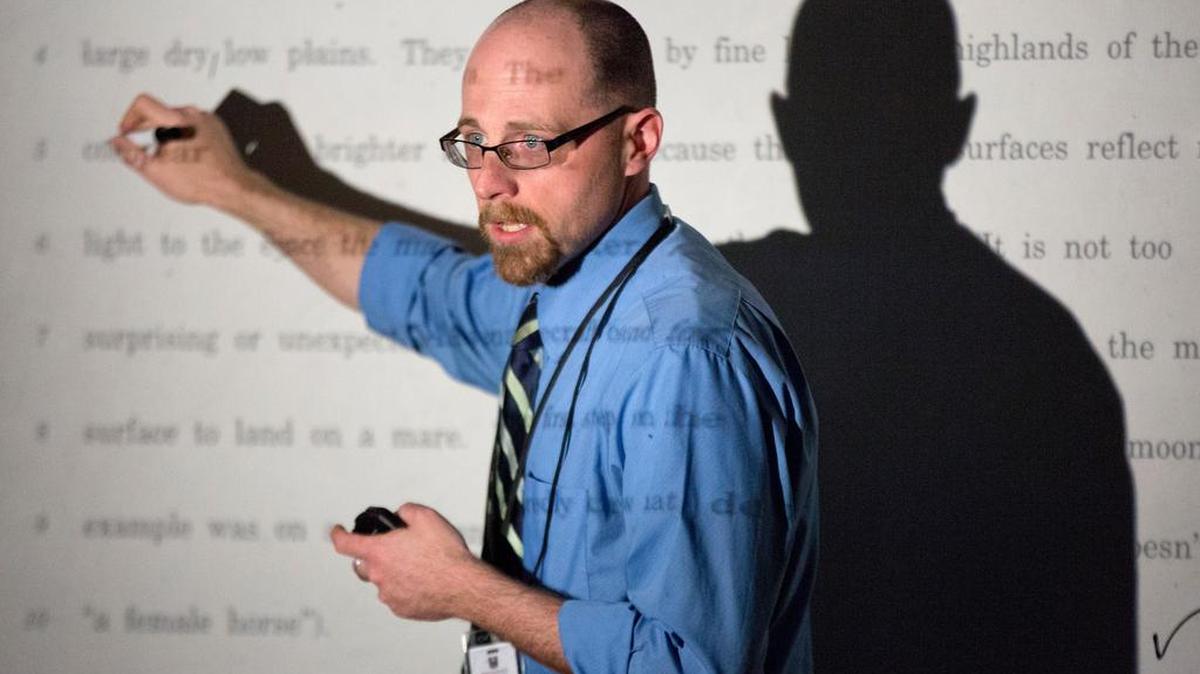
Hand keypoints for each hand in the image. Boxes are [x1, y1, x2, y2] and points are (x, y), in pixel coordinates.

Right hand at [109, 93, 257, 208]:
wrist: (232, 187)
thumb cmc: (201, 181)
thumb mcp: (156, 171)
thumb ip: (131, 154)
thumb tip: (117, 142)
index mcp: (176, 122)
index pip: (143, 103)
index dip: (129, 117)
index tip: (127, 131)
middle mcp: (193, 116)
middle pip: (159, 111)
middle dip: (144, 128)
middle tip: (141, 146)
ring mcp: (207, 120)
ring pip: (176, 118)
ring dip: (165, 132)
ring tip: (166, 154)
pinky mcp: (216, 127)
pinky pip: (192, 124)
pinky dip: (183, 134)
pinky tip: (184, 153)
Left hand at [330, 503, 480, 620]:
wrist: (463, 586)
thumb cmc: (446, 555)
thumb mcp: (427, 517)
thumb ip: (406, 510)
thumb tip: (401, 514)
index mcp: (379, 552)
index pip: (344, 543)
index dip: (338, 534)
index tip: (338, 532)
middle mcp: (379, 575)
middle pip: (362, 564)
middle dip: (373, 556)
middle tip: (396, 551)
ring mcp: (389, 595)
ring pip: (382, 581)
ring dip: (393, 573)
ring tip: (419, 567)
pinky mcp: (401, 609)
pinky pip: (396, 596)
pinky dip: (404, 588)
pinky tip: (424, 581)